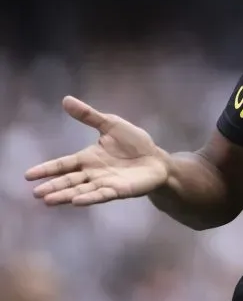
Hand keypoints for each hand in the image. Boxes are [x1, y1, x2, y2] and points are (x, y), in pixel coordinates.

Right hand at [25, 96, 169, 206]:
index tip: (28, 175)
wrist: (157, 159)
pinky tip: (76, 201)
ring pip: (81, 190)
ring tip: (49, 200)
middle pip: (69, 180)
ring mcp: (104, 183)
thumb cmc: (134, 143)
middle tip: (36, 193)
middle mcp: (92, 173)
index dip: (47, 169)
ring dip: (65, 195)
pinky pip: (101, 195)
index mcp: (88, 158)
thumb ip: (89, 116)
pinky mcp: (119, 190)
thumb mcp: (111, 125)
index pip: (63, 164)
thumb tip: (66, 100)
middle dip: (53, 186)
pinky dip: (89, 198)